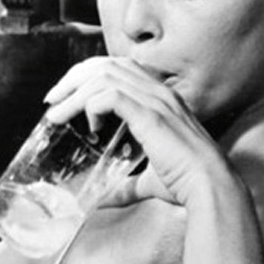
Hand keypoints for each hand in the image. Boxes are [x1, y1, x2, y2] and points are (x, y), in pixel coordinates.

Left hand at [44, 57, 233, 206]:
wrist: (210, 186)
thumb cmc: (188, 183)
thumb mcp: (151, 180)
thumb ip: (127, 185)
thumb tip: (107, 199)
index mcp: (162, 98)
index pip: (120, 68)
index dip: (89, 75)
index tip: (67, 95)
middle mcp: (159, 91)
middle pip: (106, 64)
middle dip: (73, 78)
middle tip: (52, 99)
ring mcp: (156, 100)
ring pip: (103, 76)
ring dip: (74, 92)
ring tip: (57, 112)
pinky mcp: (150, 115)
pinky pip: (110, 95)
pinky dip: (91, 106)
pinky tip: (90, 126)